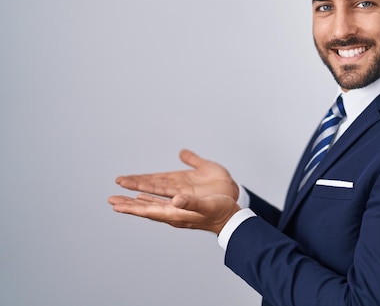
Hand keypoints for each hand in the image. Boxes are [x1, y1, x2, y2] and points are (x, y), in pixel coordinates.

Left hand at [108, 149, 240, 233]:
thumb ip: (191, 202)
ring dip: (136, 203)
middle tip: (111, 200)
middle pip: (146, 209)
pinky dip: (150, 199)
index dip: (132, 207)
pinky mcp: (182, 209)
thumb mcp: (207, 204)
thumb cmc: (221, 211)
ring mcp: (177, 212)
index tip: (116, 205)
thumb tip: (176, 199)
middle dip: (128, 205)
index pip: (149, 210)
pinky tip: (146, 197)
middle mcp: (173, 214)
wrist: (232, 218)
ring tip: (122, 200)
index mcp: (176, 213)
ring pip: (151, 206)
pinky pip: (160, 204)